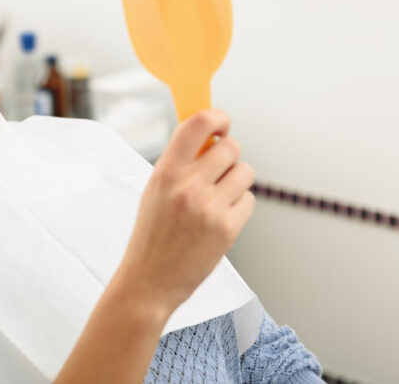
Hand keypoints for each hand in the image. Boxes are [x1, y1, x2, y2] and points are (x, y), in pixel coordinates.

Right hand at [116, 107, 255, 314]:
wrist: (149, 281)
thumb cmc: (152, 235)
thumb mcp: (155, 189)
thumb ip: (180, 161)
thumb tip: (209, 135)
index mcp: (166, 171)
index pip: (198, 123)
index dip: (216, 116)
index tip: (221, 122)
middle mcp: (188, 186)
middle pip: (231, 147)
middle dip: (229, 154)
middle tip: (219, 167)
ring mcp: (210, 208)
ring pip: (245, 172)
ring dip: (237, 180)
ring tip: (219, 196)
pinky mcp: (228, 229)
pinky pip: (249, 200)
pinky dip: (239, 207)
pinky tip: (220, 218)